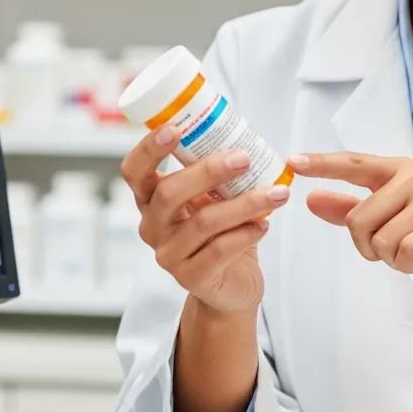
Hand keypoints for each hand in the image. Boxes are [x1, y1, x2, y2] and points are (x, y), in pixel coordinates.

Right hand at [121, 127, 290, 313]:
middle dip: (208, 171)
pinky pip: (219, 251)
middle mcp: (153, 227)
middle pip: (169, 193)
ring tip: (277, 193)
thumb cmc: (224, 231)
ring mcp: (169, 255)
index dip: (148, 149)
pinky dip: (246, 233)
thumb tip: (245, 138)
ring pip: (203, 222)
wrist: (233, 283)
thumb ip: (219, 172)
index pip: (135, 172)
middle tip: (245, 158)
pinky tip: (265, 224)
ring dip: (245, 203)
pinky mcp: (191, 278)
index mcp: (153, 200)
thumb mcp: (216, 197)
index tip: (175, 129)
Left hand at [290, 151, 412, 300]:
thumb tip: (312, 198)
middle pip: (358, 220)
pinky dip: (410, 266)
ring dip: (393, 260)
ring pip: (381, 240)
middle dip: (369, 247)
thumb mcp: (395, 219)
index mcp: (400, 171)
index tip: (293, 161)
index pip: (354, 164)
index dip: (322, 163)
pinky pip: (407, 251)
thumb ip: (352, 208)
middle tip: (394, 250)